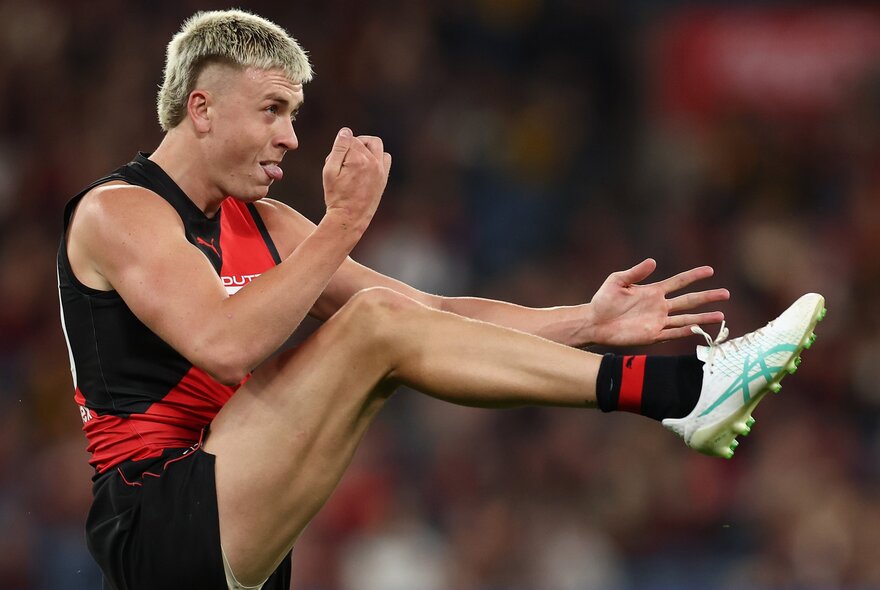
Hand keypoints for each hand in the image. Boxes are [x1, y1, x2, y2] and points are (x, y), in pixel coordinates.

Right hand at [322, 128, 391, 233]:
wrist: (350, 218)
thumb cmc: (336, 196)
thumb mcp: (329, 171)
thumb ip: (338, 149)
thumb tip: (346, 131)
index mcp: (358, 159)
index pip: (348, 139)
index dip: (338, 147)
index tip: (332, 160)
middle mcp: (373, 162)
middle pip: (362, 141)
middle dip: (351, 145)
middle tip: (342, 158)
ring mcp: (381, 170)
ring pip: (376, 145)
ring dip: (365, 146)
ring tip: (354, 157)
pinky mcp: (384, 177)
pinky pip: (385, 158)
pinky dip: (377, 156)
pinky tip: (366, 165)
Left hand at [586, 258, 728, 345]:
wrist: (594, 321)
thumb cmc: (604, 300)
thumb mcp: (618, 281)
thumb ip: (635, 272)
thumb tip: (653, 261)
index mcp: (653, 291)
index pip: (678, 282)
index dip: (694, 276)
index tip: (710, 270)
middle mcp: (659, 306)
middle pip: (688, 301)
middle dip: (707, 297)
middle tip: (726, 293)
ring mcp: (657, 321)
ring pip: (686, 319)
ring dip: (703, 317)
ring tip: (721, 315)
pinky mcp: (652, 335)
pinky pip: (673, 333)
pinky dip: (686, 331)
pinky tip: (699, 329)